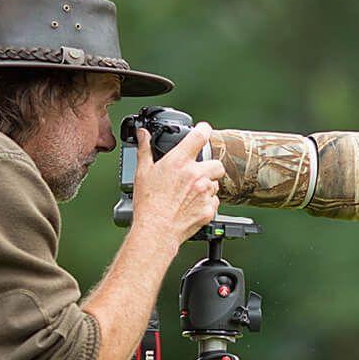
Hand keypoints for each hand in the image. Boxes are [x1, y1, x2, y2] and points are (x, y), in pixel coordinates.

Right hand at [131, 122, 225, 246]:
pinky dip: (207, 202)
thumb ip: (145, 149)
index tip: (204, 129)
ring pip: (216, 183)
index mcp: (179, 161)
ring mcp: (205, 192)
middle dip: (210, 166)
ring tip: (191, 193)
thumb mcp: (142, 172)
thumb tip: (143, 134)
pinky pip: (214, 201)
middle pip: (216, 162)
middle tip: (197, 173)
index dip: (204, 129)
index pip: (199, 136)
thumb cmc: (148, 203)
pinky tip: (192, 205)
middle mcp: (196, 174)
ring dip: (208, 185)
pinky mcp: (209, 208)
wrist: (157, 230)